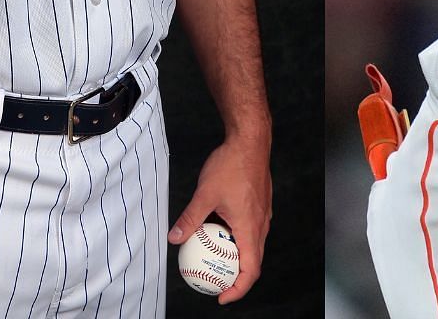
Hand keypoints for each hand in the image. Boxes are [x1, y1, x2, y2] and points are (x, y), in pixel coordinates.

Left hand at [168, 136, 271, 303]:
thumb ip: (190, 217)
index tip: (221, 296)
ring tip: (213, 262)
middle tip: (215, 284)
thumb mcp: (205, 194)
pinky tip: (216, 233)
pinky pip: (250, 231)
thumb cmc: (232, 165)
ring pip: (251, 246)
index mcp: (250, 228)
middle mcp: (260, 225)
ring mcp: (262, 216)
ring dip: (235, 258)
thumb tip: (175, 237)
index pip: (250, 271)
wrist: (250, 141)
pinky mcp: (259, 206)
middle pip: (252, 262)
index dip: (237, 289)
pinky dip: (235, 240)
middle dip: (235, 279)